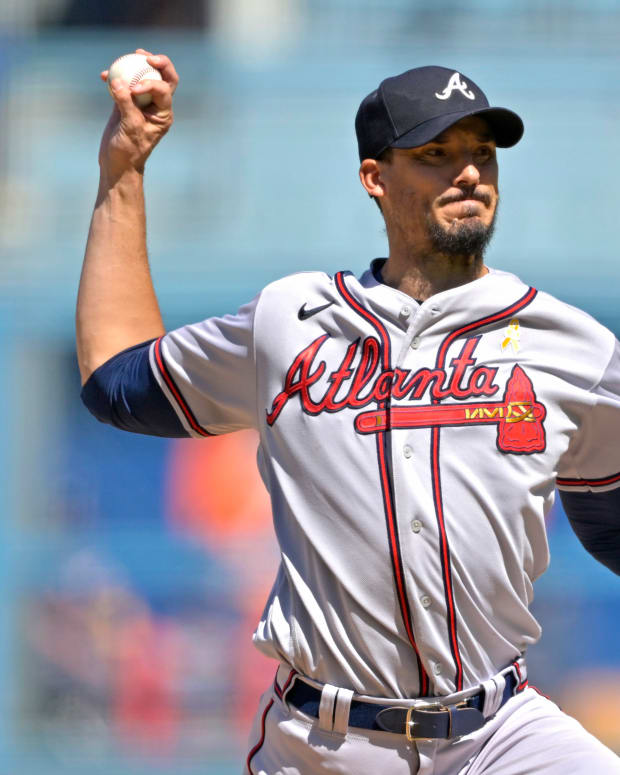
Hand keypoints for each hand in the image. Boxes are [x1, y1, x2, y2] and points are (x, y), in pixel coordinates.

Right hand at [98, 49, 178, 179]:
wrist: (117, 163)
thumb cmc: (128, 151)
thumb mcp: (129, 128)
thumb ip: (125, 103)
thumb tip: (116, 80)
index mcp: (163, 114)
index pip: (164, 90)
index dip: (151, 83)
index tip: (135, 88)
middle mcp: (156, 106)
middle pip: (163, 78)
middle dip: (159, 64)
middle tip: (145, 56)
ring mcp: (141, 103)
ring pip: (143, 78)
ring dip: (136, 65)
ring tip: (130, 55)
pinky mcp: (126, 103)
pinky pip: (123, 85)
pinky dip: (115, 78)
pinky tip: (104, 75)